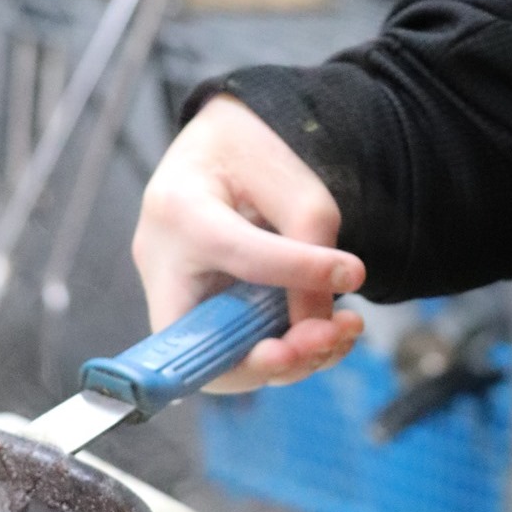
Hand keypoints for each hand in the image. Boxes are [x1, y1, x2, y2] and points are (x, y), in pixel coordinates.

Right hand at [133, 94, 365, 391]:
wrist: (217, 152)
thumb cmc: (250, 157)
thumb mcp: (293, 184)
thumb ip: (310, 247)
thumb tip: (319, 326)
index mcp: (179, 206)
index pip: (238, 254)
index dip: (296, 274)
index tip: (352, 275)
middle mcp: (158, 260)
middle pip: (203, 340)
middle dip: (273, 356)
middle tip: (329, 337)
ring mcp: (168, 294)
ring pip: (220, 358)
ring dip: (287, 359)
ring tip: (339, 332)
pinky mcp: (191, 315)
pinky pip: (231, 350)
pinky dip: (279, 351)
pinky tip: (321, 333)